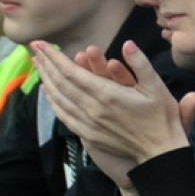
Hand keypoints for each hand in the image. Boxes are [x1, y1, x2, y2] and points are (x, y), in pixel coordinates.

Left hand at [32, 40, 191, 191]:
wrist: (159, 152)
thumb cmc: (161, 118)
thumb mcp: (157, 87)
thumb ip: (140, 64)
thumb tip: (127, 44)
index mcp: (107, 94)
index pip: (71, 72)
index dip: (53, 57)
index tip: (40, 43)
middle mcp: (93, 109)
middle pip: (60, 83)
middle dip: (45, 64)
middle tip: (33, 48)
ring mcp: (89, 123)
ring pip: (59, 99)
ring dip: (45, 80)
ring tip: (36, 65)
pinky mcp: (89, 134)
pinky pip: (65, 115)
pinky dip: (52, 101)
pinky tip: (47, 93)